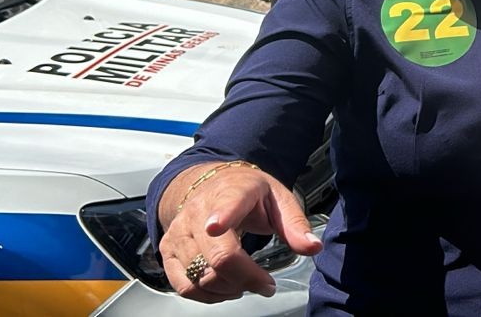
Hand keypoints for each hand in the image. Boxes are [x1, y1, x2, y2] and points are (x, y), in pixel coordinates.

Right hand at [159, 163, 323, 302]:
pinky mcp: (168, 249)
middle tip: (265, 283)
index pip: (225, 205)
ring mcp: (179, 231)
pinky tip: (225, 288)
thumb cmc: (247, 193)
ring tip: (245, 281)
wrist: (214, 184)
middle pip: (218, 256)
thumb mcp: (279, 199)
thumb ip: (295, 224)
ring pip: (200, 276)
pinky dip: (207, 295)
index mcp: (231, 192)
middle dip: (247, 278)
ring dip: (228, 289)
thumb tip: (312, 247)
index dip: (221, 217)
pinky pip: (184, 285)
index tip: (216, 227)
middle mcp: (198, 211)